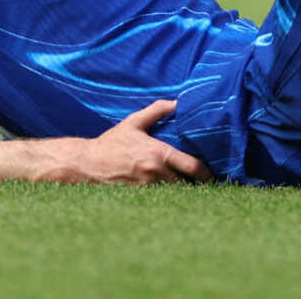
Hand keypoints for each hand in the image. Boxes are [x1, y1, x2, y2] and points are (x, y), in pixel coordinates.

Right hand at [45, 101, 208, 184]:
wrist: (86, 164)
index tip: (213, 175)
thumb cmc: (111, 143)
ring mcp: (148, 189)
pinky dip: (167, 198)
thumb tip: (177, 102)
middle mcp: (156, 173)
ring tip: (190, 189)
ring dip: (182, 191)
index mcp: (158, 154)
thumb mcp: (134, 122)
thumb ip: (157, 110)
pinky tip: (171, 196)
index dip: (206, 173)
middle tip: (205, 184)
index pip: (192, 167)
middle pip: (186, 184)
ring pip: (174, 193)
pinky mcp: (140, 198)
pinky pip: (160, 200)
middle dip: (195, 184)